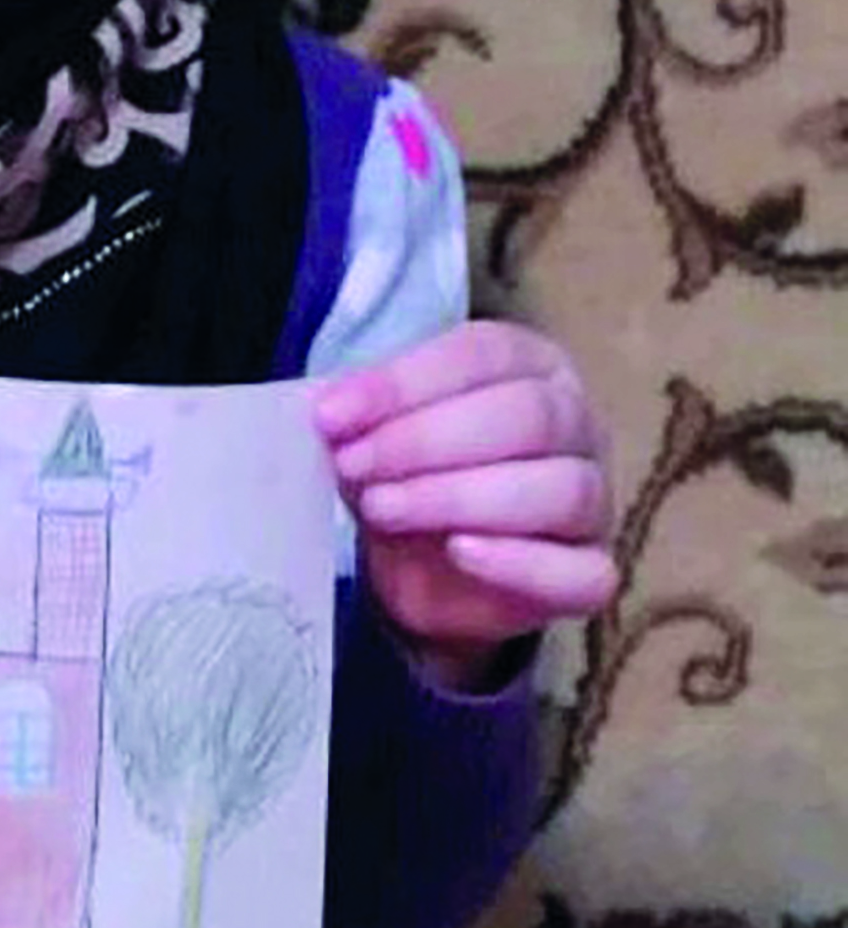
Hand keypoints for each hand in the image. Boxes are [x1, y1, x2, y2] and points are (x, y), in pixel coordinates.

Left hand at [313, 318, 616, 688]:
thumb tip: (333, 411)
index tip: (331, 416)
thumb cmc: (412, 477)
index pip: (482, 353)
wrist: (429, 572)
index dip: (404, 382)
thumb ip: (362, 416)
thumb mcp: (376, 435)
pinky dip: (517, 563)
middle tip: (355, 465)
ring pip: (560, 489)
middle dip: (426, 440)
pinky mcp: (592, 574)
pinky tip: (458, 553)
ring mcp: (596, 501)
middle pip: (528, 415)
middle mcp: (577, 423)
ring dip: (458, 497)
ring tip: (383, 508)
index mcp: (530, 364)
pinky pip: (582, 572)